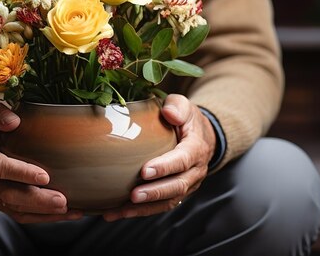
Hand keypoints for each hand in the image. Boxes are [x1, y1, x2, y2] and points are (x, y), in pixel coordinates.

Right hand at [0, 98, 82, 222]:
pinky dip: (42, 217)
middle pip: (9, 195)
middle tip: (62, 201)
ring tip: (69, 210)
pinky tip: (64, 214)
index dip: (21, 173)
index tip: (45, 176)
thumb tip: (14, 121)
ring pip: (15, 209)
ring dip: (43, 212)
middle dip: (37, 200)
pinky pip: (19, 214)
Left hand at [102, 94, 215, 221]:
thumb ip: (177, 106)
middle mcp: (194, 171)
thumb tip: (169, 113)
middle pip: (177, 186)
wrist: (201, 137)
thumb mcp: (184, 106)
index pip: (182, 160)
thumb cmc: (187, 120)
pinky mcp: (176, 193)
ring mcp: (187, 185)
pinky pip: (160, 206)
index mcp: (196, 149)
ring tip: (121, 210)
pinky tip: (118, 213)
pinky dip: (140, 212)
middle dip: (154, 193)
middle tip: (133, 196)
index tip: (144, 171)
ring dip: (145, 208)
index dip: (164, 167)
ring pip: (169, 201)